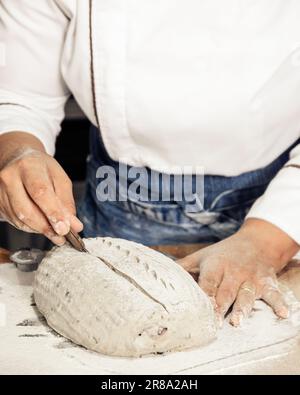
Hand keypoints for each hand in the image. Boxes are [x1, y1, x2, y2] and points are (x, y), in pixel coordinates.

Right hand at [0, 132, 82, 244]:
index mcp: (29, 166)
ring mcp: (0, 191)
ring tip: (55, 231)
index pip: (40, 192)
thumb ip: (67, 203)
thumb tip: (74, 226)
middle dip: (47, 227)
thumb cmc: (42, 169)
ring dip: (40, 229)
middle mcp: (10, 177)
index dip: (53, 213)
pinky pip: (15, 222)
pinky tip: (41, 225)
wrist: (20, 160)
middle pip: (27, 210)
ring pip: (20, 219)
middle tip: (62, 235)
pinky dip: (31, 227)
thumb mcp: (60, 179)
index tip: (65, 228)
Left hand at [178, 219, 298, 325]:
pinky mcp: (266, 282)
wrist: (256, 241)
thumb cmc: (224, 252)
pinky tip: (283, 314)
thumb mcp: (202, 256)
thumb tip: (159, 276)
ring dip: (243, 307)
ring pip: (246, 294)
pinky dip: (279, 303)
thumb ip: (183, 267)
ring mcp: (251, 278)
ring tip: (238, 321)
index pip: (207, 283)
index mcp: (215, 266)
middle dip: (219, 307)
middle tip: (213, 324)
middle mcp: (233, 272)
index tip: (198, 310)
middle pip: (225, 292)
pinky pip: (274, 293)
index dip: (203, 296)